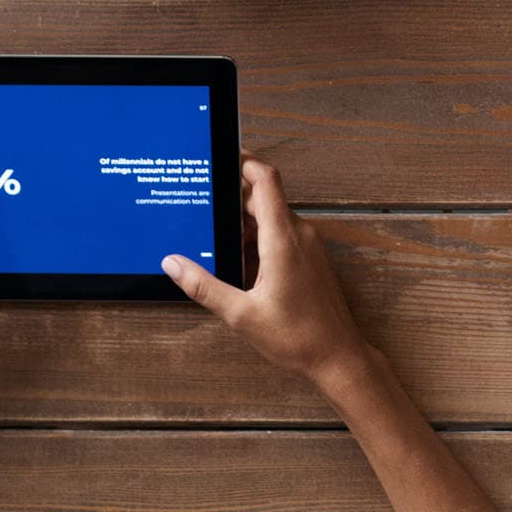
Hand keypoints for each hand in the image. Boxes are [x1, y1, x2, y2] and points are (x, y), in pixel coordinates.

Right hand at [166, 155, 371, 382]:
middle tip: (204, 204)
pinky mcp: (311, 259)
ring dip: (245, 225)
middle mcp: (299, 235)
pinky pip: (282, 236)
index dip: (246, 162)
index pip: (266, 181)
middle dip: (234, 199)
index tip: (224, 154)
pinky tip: (239, 264)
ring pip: (272, 219)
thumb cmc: (296, 337)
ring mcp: (308, 246)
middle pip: (264, 199)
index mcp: (282, 239)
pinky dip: (259, 240)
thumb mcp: (240, 314)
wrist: (338, 356)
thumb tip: (173, 264)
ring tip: (215, 238)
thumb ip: (204, 286)